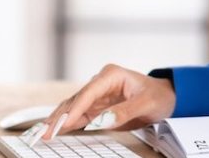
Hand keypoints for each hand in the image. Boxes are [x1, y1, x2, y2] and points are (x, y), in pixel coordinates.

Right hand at [40, 64, 176, 139]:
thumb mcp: (145, 104)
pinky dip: (67, 123)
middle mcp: (101, 82)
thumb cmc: (158, 96)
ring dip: (58, 121)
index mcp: (111, 75)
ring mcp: (97, 94)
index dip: (74, 110)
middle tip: (44, 132)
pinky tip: (55, 130)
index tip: (63, 124)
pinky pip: (79, 115)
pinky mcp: (97, 106)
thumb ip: (123, 112)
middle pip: (75, 100)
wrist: (166, 97)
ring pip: (73, 107)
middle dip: (59, 116)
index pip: (88, 93)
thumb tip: (100, 121)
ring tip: (43, 133)